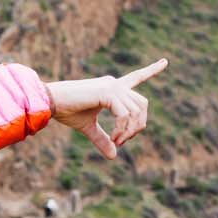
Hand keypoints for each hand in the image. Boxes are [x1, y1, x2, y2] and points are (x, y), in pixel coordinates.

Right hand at [44, 59, 167, 159]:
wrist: (51, 103)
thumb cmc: (67, 112)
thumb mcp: (88, 128)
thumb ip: (102, 139)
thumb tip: (114, 155)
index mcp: (112, 88)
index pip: (137, 77)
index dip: (151, 70)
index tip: (165, 61)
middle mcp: (115, 84)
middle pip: (142, 104)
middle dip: (138, 126)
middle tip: (122, 141)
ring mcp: (112, 86)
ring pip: (136, 111)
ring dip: (130, 131)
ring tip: (117, 141)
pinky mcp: (107, 92)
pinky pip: (124, 115)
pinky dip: (122, 129)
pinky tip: (114, 138)